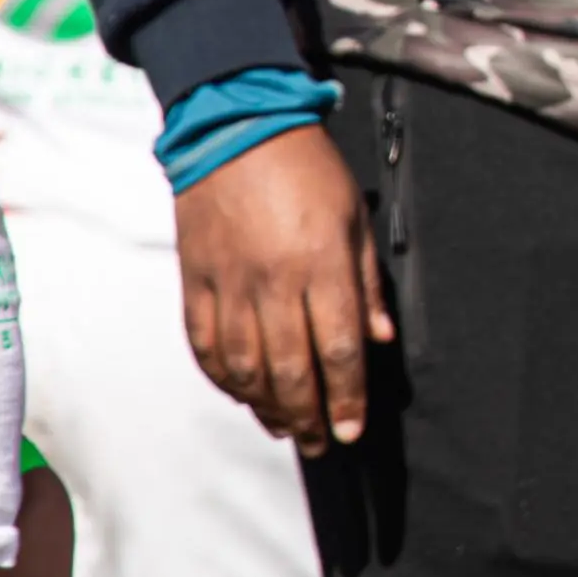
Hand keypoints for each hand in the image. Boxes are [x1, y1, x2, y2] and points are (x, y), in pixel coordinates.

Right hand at [175, 123, 390, 451]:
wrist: (236, 132)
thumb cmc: (307, 170)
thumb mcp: (356, 219)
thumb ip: (368, 284)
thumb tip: (381, 338)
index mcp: (321, 266)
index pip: (337, 349)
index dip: (345, 398)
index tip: (350, 431)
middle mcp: (273, 284)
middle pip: (290, 370)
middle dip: (308, 416)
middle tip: (319, 444)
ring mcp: (229, 286)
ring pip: (246, 368)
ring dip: (266, 407)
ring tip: (285, 428)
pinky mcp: (196, 284)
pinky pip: (208, 346)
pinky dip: (224, 379)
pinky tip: (242, 395)